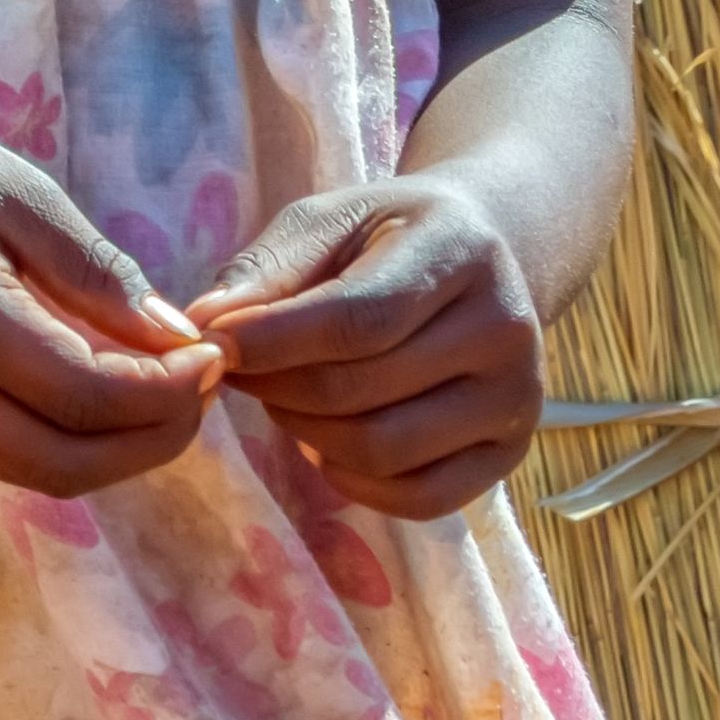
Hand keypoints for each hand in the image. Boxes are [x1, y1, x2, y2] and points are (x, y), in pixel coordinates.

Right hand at [0, 72, 225, 497]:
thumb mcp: (19, 192)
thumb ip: (97, 273)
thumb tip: (178, 344)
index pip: (85, 397)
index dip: (167, 393)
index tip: (213, 354)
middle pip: (64, 463)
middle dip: (152, 442)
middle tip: (202, 391)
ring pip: (36, 473)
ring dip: (114, 451)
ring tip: (163, 394)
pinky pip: (3, 452)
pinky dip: (67, 438)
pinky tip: (101, 391)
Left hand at [199, 176, 541, 513]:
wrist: (484, 255)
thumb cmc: (388, 237)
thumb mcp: (327, 221)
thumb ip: (267, 269)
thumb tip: (204, 324)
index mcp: (459, 251)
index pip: (357, 319)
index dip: (272, 342)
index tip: (212, 343)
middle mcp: (504, 330)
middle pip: (359, 392)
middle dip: (275, 386)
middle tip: (239, 368)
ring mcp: (516, 399)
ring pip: (381, 451)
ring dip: (305, 433)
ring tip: (283, 396)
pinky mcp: (509, 454)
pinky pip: (418, 499)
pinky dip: (352, 481)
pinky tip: (326, 440)